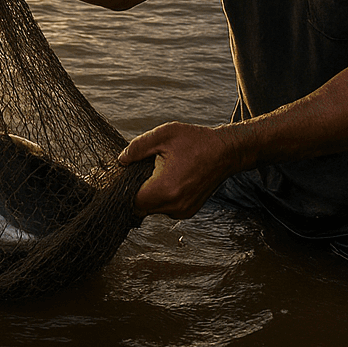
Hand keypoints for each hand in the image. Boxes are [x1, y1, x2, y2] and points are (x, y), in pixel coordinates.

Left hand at [118, 121, 250, 218]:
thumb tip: (121, 160)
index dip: (125, 189)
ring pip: (153, 208)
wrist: (225, 152)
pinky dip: (163, 196)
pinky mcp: (188, 211)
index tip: (126, 175)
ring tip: (160, 172)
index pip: (132, 201)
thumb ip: (137, 147)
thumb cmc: (196, 141)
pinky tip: (170, 178)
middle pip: (141, 207)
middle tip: (143, 170)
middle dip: (138, 190)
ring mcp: (182, 211)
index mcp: (165, 189)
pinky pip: (166, 208)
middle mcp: (174, 206)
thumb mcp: (163, 135)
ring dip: (151, 194)